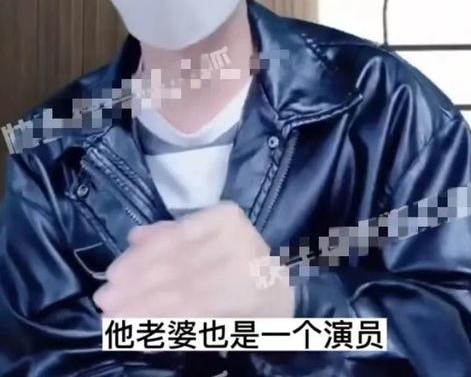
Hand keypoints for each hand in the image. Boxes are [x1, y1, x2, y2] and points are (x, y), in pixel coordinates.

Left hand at [93, 201, 294, 318]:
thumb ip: (171, 235)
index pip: (177, 237)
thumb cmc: (236, 259)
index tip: (113, 274)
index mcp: (226, 217)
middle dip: (136, 288)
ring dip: (144, 312)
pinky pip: (197, 321)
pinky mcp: (247, 309)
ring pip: (184, 298)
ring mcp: (246, 276)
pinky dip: (165, 330)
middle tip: (105, 302)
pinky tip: (141, 336)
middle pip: (178, 269)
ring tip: (114, 322)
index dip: (142, 257)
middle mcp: (240, 242)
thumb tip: (134, 238)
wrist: (282, 291)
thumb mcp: (206, 237)